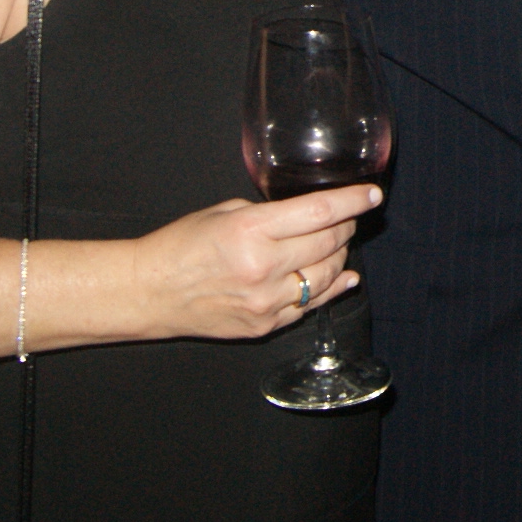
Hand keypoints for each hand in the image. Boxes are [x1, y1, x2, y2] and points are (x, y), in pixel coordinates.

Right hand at [127, 184, 378, 342]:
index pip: (320, 212)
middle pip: (329, 244)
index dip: (352, 202)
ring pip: (326, 277)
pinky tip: (344, 277)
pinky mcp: (263, 325)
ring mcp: (265, 301)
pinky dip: (332, 289)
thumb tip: (308, 214)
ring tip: (338, 244)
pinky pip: (310, 306)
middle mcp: (263, 267)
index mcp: (252, 231)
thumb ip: (269, 214)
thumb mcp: (225, 213)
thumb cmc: (181, 246)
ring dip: (340, 257)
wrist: (150, 292)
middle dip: (346, 227)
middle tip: (349, 218)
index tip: (371, 195)